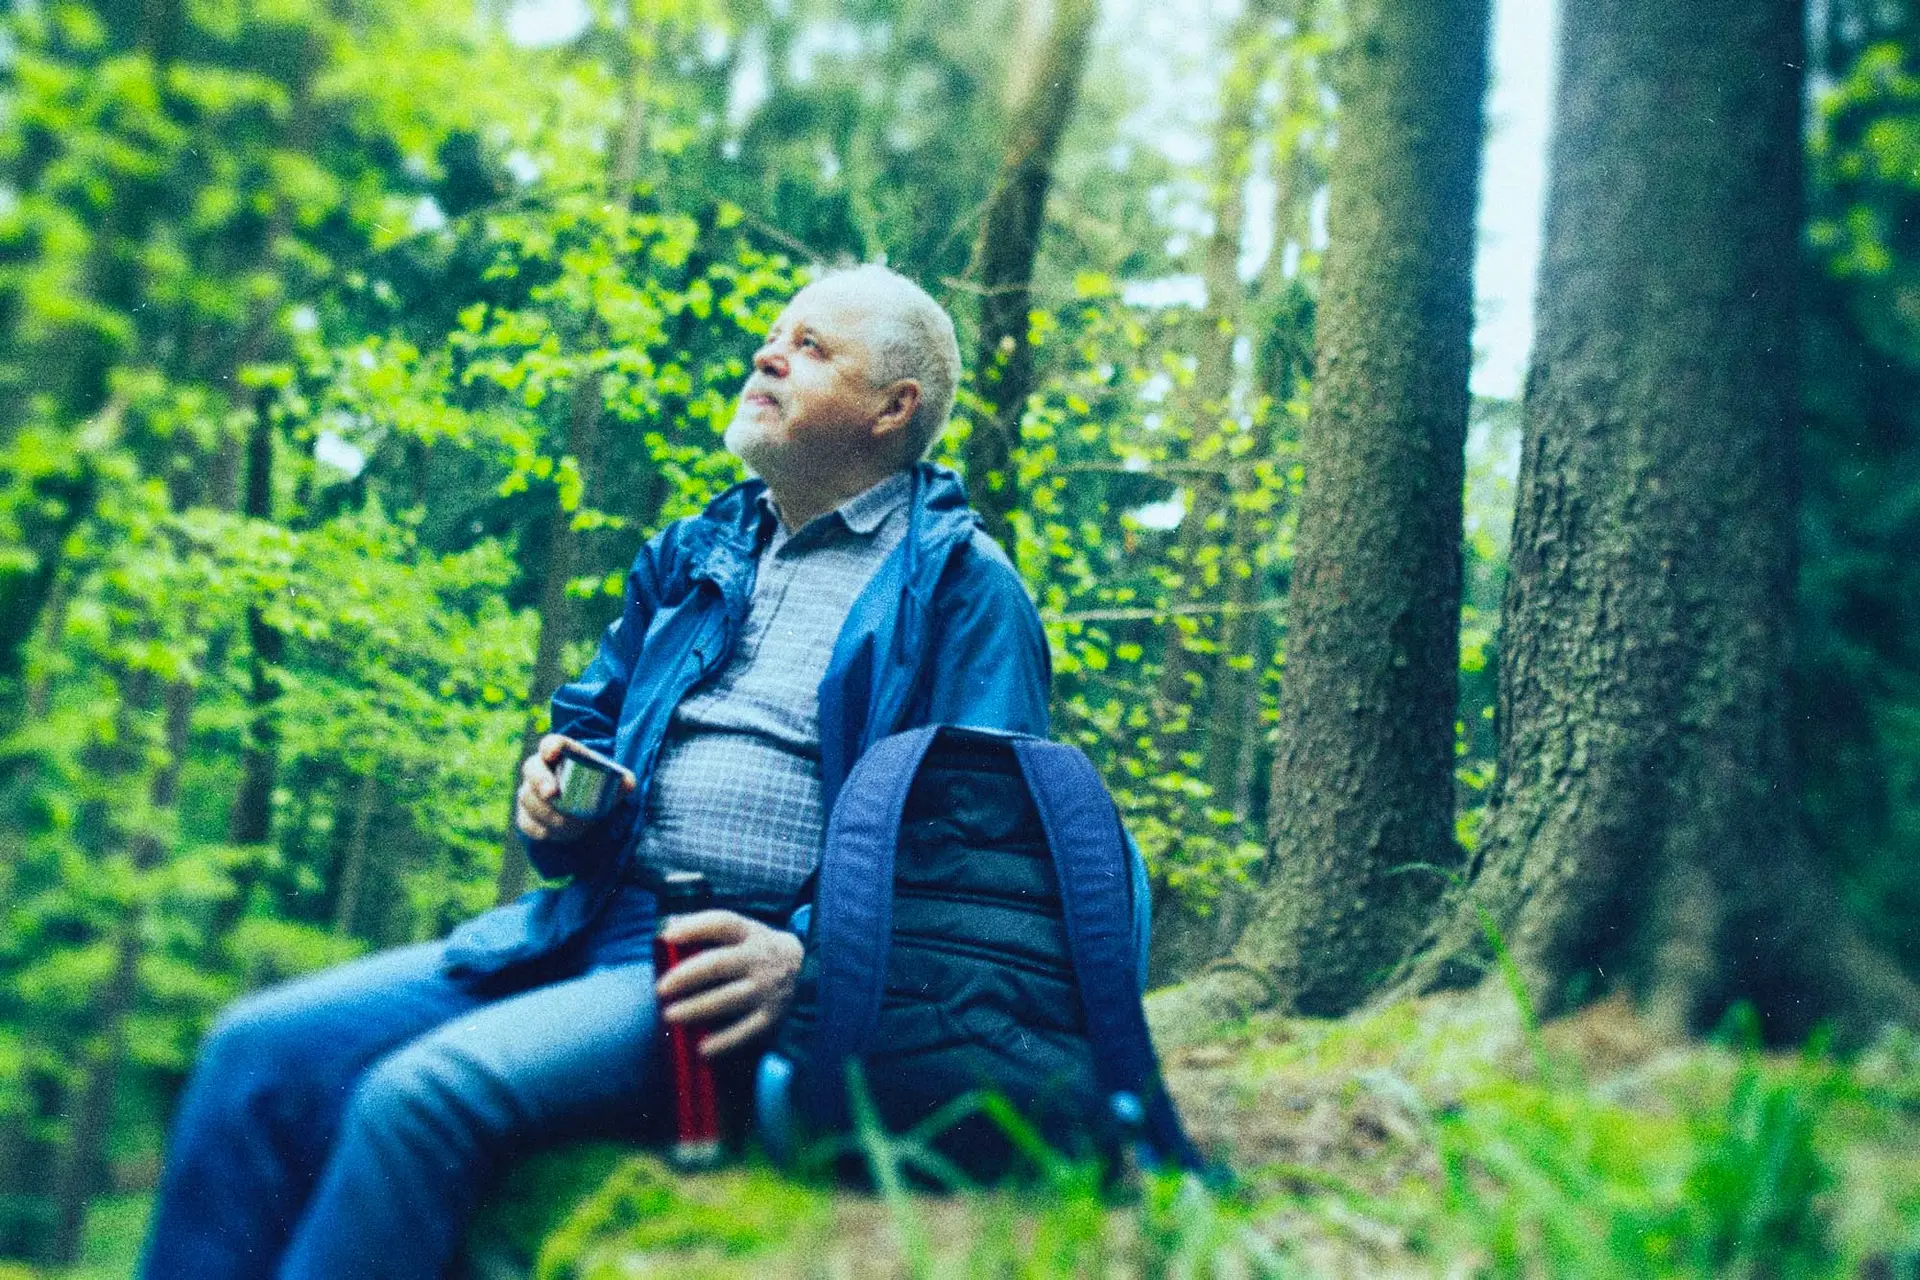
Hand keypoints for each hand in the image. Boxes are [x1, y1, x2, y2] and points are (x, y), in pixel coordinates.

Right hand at [515, 734, 632, 841]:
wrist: (585, 808)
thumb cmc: (599, 786)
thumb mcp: (615, 781)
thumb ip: (624, 780)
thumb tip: (628, 785)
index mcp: (563, 752)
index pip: (552, 743)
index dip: (550, 746)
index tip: (552, 753)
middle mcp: (541, 767)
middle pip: (532, 768)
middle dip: (540, 780)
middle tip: (552, 794)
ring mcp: (529, 790)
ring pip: (527, 798)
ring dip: (545, 811)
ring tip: (566, 823)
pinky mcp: (526, 813)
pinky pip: (525, 821)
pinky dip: (537, 828)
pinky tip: (551, 833)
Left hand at [654, 909, 803, 1058]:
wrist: (804, 968)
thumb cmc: (753, 950)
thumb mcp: (739, 931)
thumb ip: (704, 929)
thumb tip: (666, 926)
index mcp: (748, 933)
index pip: (721, 923)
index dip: (694, 927)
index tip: (667, 936)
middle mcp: (758, 959)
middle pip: (719, 964)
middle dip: (687, 975)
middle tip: (661, 988)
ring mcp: (766, 988)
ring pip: (730, 998)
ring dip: (697, 1007)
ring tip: (669, 1015)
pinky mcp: (771, 1016)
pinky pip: (746, 1031)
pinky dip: (724, 1041)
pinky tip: (701, 1049)